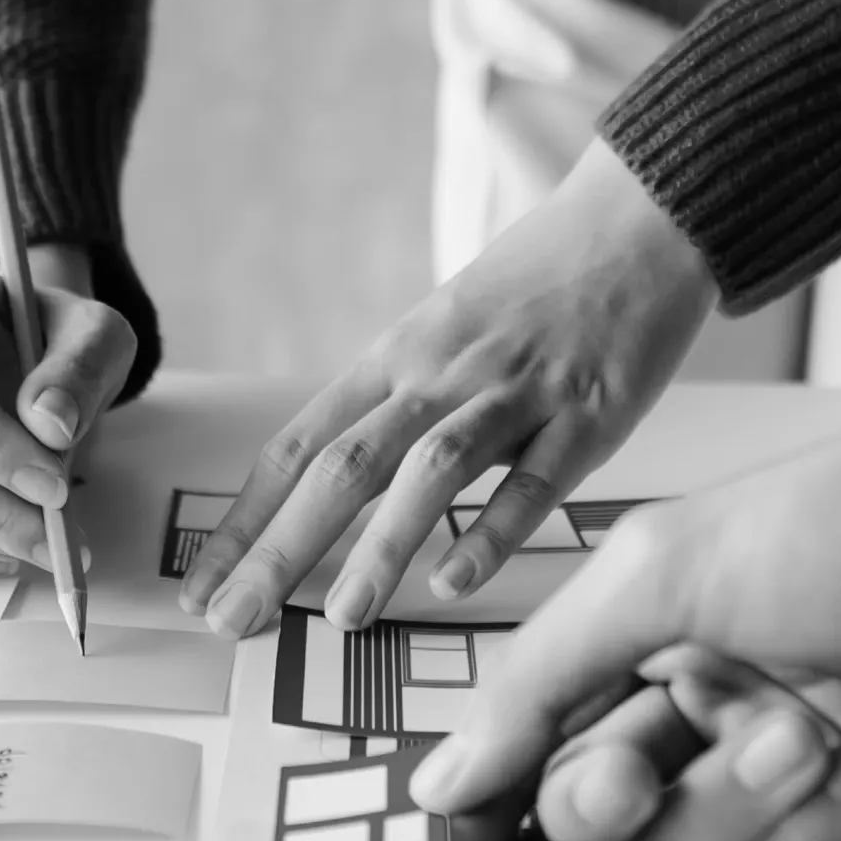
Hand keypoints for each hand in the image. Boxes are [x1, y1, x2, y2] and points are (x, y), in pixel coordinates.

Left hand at [178, 142, 717, 635]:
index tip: (202, 588)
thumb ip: (395, 404)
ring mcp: (512, 393)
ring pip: (430, 470)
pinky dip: (493, 530)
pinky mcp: (586, 411)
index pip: (298, 446)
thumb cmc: (537, 286)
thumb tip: (332, 482)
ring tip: (342, 618)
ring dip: (381, 546)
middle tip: (233, 621)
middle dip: (280, 549)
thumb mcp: (443, 332)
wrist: (638, 219)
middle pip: (343, 466)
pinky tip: (455, 580)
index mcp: (394, 359)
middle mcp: (439, 375)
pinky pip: (533, 478)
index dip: (244, 522)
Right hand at [408, 392, 840, 840]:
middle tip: (637, 767)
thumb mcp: (668, 567)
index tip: (463, 820)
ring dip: (733, 802)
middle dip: (604, 799)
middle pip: (589, 819)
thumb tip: (441, 776)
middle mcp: (702, 714)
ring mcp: (777, 785)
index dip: (499, 780)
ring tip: (807, 728)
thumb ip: (540, 676)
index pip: (534, 735)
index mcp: (647, 635)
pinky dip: (809, 832)